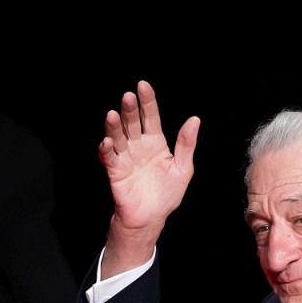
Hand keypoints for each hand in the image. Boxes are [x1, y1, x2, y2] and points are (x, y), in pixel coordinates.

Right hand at [98, 80, 199, 276]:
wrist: (153, 217)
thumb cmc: (167, 193)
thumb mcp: (183, 169)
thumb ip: (186, 145)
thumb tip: (195, 120)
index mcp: (155, 143)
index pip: (151, 118)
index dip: (148, 102)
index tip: (143, 86)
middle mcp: (138, 147)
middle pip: (133, 124)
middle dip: (130, 110)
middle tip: (128, 96)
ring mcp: (126, 158)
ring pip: (118, 138)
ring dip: (114, 127)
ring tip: (113, 115)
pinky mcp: (116, 173)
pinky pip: (110, 159)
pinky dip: (107, 151)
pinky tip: (107, 142)